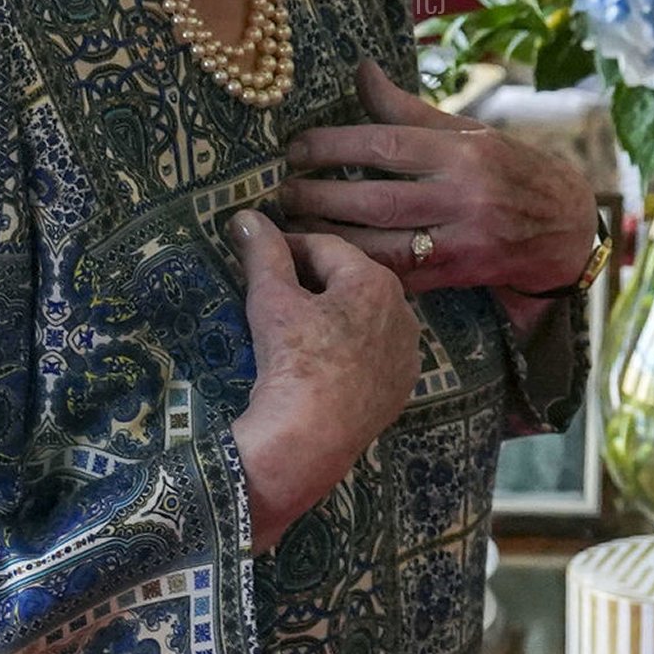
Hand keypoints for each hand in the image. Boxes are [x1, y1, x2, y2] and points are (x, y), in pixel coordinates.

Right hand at [228, 209, 420, 550]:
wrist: (310, 438)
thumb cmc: (293, 359)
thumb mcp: (271, 299)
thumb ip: (262, 252)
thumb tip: (246, 215)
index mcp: (375, 281)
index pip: (326, 247)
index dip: (288, 245)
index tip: (259, 252)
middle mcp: (403, 311)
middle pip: (349, 280)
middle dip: (312, 279)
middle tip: (274, 288)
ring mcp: (406, 353)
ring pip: (364, 317)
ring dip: (333, 313)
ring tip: (296, 325)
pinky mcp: (401, 387)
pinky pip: (373, 353)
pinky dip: (349, 347)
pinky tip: (323, 359)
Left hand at [277, 58, 598, 298]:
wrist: (565, 229)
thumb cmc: (509, 169)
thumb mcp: (466, 131)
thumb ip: (407, 108)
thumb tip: (360, 70)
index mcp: (461, 151)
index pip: (386, 143)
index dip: (334, 145)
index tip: (296, 148)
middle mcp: (462, 196)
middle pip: (378, 198)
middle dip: (323, 196)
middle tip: (283, 192)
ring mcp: (462, 241)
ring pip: (384, 244)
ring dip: (331, 238)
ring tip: (292, 228)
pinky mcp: (458, 277)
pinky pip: (400, 275)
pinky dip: (361, 268)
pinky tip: (327, 260)